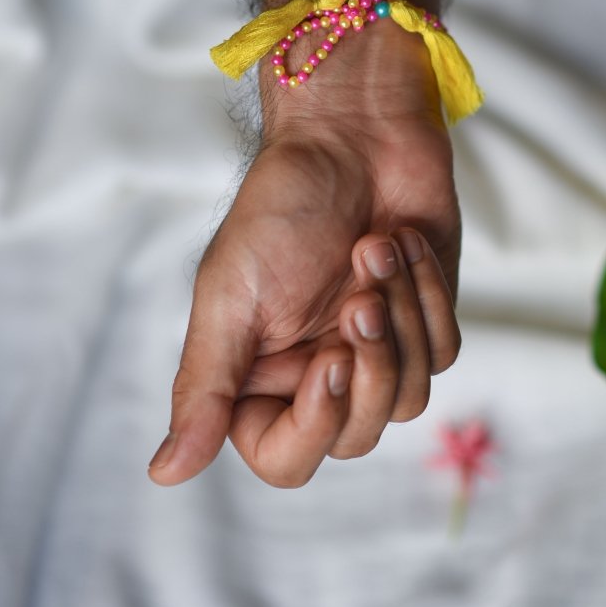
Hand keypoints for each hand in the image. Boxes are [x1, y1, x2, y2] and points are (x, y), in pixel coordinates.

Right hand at [149, 18, 461, 486]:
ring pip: (408, 400)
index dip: (314, 425)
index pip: (284, 459)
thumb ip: (205, 387)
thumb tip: (164, 475)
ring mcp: (375, 349)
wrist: (353, 131)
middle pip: (356, 436)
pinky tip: (402, 240)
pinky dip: (425, 294)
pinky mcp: (424, 319)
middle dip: (369, 365)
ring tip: (374, 249)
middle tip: (359, 296)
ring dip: (400, 320)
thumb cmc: (282, 203)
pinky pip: (441, 350)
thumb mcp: (229, 295)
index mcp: (260, 375)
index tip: (329, 358)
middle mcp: (317, 372)